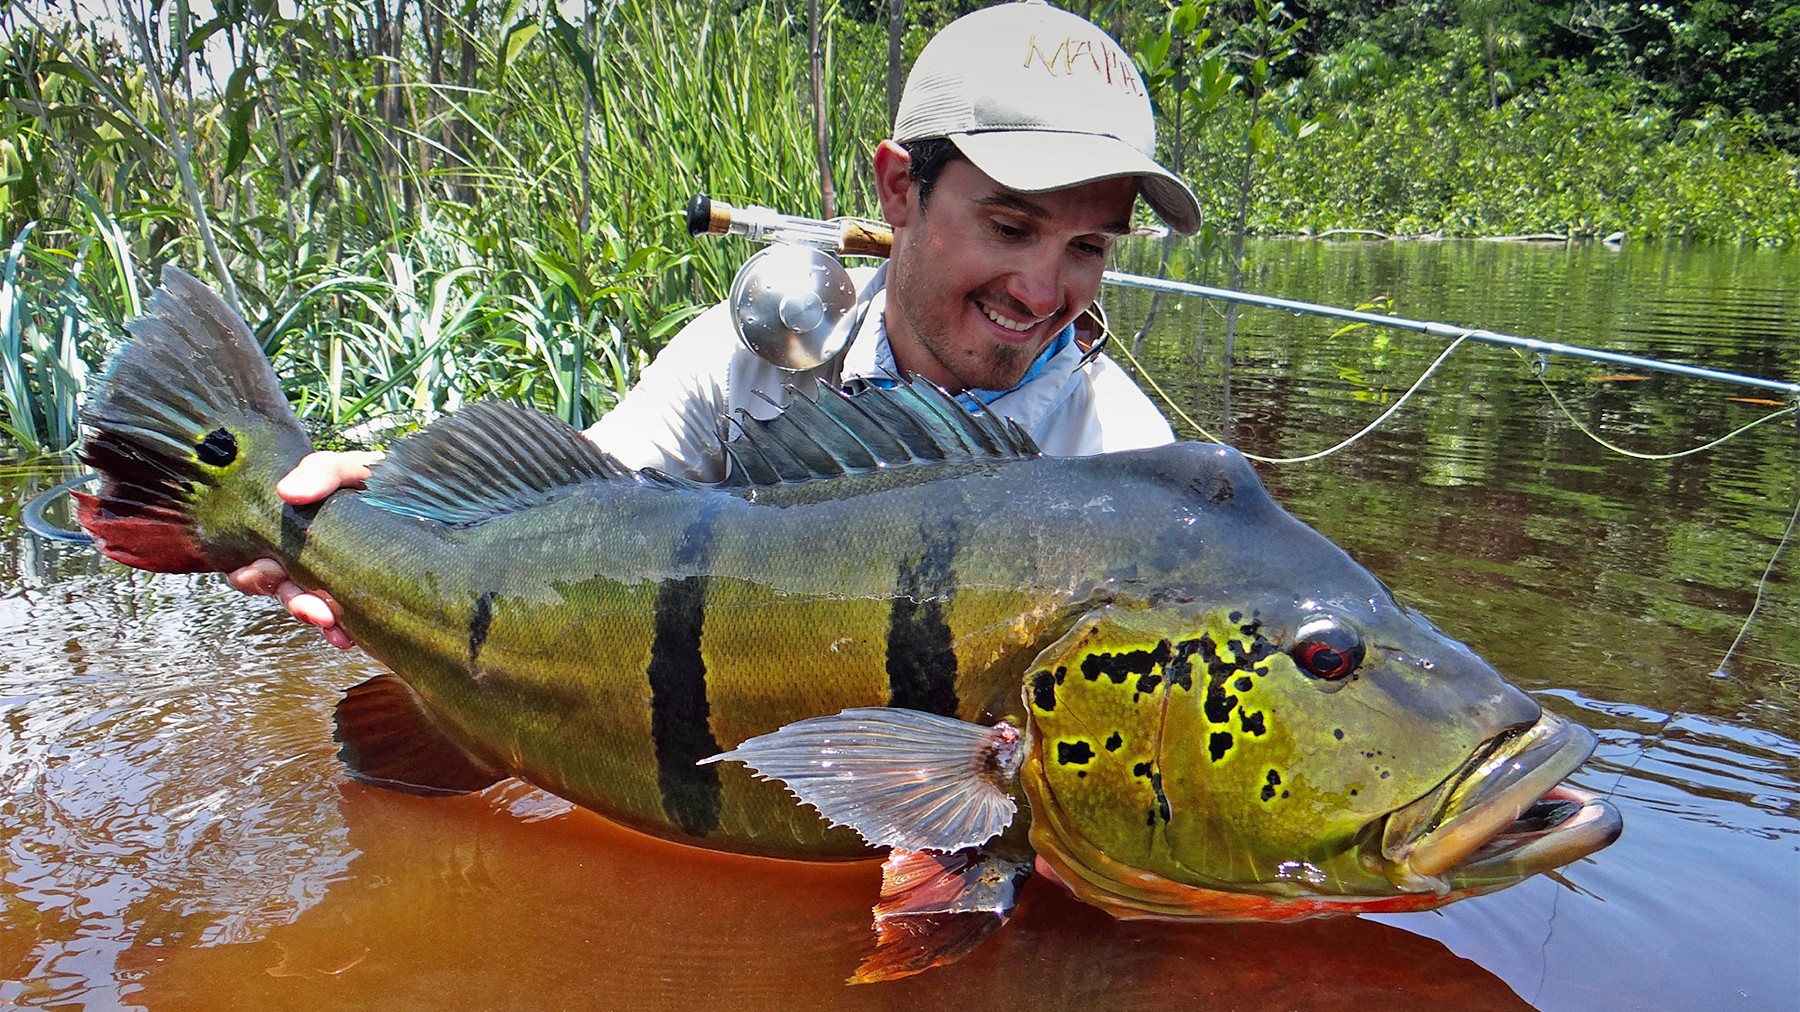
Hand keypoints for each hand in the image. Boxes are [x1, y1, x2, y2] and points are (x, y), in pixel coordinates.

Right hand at [226, 450, 382, 648]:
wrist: (438, 495)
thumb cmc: (387, 478)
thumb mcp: (353, 467)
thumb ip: (322, 470)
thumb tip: (287, 492)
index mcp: (294, 525)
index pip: (252, 554)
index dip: (249, 571)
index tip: (263, 573)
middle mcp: (307, 552)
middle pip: (278, 586)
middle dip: (291, 599)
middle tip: (314, 609)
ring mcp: (334, 575)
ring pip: (306, 605)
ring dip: (313, 616)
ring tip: (333, 623)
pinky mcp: (361, 593)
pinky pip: (339, 620)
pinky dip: (339, 630)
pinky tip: (347, 636)